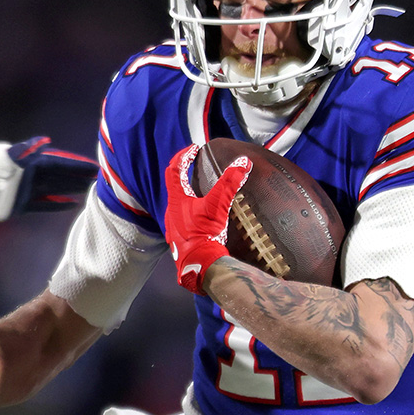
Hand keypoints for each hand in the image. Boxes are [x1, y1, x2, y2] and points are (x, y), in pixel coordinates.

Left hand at [9, 136, 98, 214]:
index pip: (58, 162)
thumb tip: (45, 141)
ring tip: (91, 189)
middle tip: (100, 179)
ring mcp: (27, 190)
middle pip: (60, 175)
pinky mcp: (22, 205)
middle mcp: (31, 174)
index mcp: (29, 161)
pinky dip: (58, 204)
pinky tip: (73, 204)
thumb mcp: (6, 156)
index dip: (77, 165)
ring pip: (55, 188)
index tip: (95, 167)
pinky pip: (44, 205)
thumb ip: (26, 150)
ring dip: (73, 188)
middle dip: (79, 176)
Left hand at [163, 144, 250, 294]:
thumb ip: (230, 182)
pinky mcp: (178, 240)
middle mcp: (171, 212)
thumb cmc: (205, 234)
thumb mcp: (219, 205)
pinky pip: (181, 220)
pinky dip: (190, 212)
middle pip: (174, 186)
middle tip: (194, 165)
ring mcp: (173, 227)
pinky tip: (200, 218)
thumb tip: (243, 162)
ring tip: (200, 190)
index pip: (175, 169)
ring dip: (186, 194)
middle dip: (184, 173)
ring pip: (177, 204)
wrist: (200, 265)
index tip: (194, 149)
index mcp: (177, 200)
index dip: (184, 156)